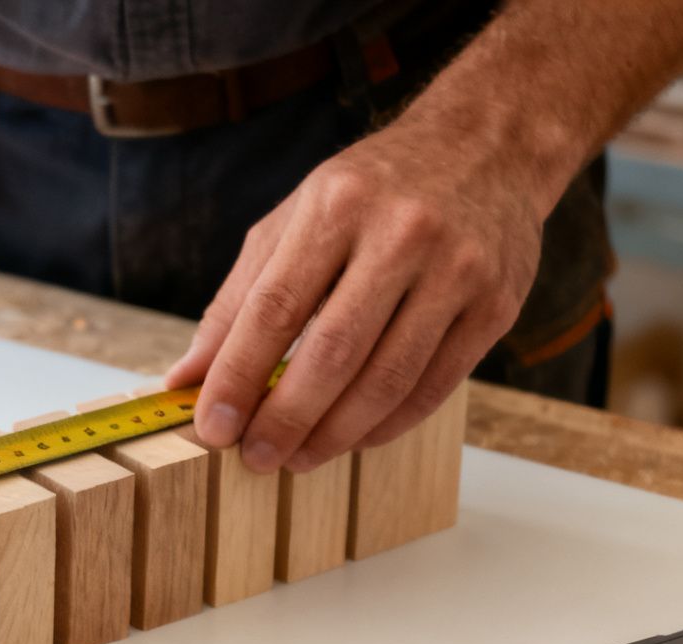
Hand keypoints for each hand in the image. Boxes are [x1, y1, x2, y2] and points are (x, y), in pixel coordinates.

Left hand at [165, 117, 549, 472]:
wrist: (489, 145)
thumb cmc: (374, 189)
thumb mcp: (296, 219)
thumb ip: (239, 298)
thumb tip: (186, 378)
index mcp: (338, 205)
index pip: (274, 308)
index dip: (237, 376)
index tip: (211, 427)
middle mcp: (402, 233)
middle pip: (333, 352)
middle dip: (286, 418)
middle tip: (256, 458)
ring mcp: (457, 269)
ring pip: (387, 379)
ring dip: (335, 434)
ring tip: (299, 457)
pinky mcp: (496, 305)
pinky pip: (433, 386)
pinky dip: (387, 425)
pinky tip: (354, 438)